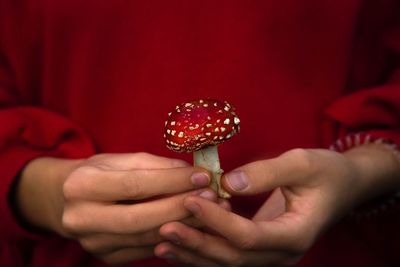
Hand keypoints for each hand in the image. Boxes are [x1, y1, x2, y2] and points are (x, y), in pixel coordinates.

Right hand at [17, 152, 216, 264]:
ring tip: (210, 210)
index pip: (134, 185)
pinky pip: (146, 250)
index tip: (202, 175)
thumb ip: (155, 165)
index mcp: (81, 185)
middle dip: (181, 207)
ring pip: (147, 237)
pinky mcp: (106, 257)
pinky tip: (193, 226)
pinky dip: (173, 238)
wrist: (67, 200)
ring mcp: (93, 243)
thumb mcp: (120, 160)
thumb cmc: (98, 173)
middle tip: (212, 196)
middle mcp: (81, 218)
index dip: (172, 181)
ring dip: (184, 224)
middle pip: (141, 217)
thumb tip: (191, 173)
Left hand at [155, 146, 399, 265]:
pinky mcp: (261, 248)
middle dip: (197, 243)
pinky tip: (180, 245)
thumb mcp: (302, 163)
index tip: (191, 199)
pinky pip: (230, 255)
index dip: (218, 221)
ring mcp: (271, 255)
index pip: (249, 236)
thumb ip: (266, 172)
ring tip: (161, 244)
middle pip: (233, 257)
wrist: (342, 186)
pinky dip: (204, 251)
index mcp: (295, 234)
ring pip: (228, 263)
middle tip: (165, 228)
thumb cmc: (326, 172)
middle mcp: (282, 253)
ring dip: (195, 253)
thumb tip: (228, 182)